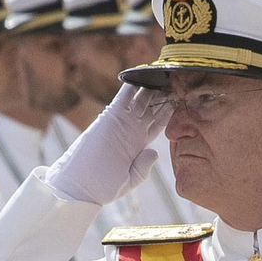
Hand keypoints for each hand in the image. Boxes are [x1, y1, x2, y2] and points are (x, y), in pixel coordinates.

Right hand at [45, 83, 168, 205]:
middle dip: (163, 95)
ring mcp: (121, 123)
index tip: (182, 101)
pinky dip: (131, 86)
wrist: (79, 187)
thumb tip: (156, 152)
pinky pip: (122, 98)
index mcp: (138, 145)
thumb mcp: (130, 180)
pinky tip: (143, 74)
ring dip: (152, 86)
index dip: (169, 112)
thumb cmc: (102, 187)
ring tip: (165, 73)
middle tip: (178, 81)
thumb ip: (143, 167)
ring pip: (140, 99)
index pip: (158, 123)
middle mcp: (131, 131)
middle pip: (151, 107)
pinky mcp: (109, 118)